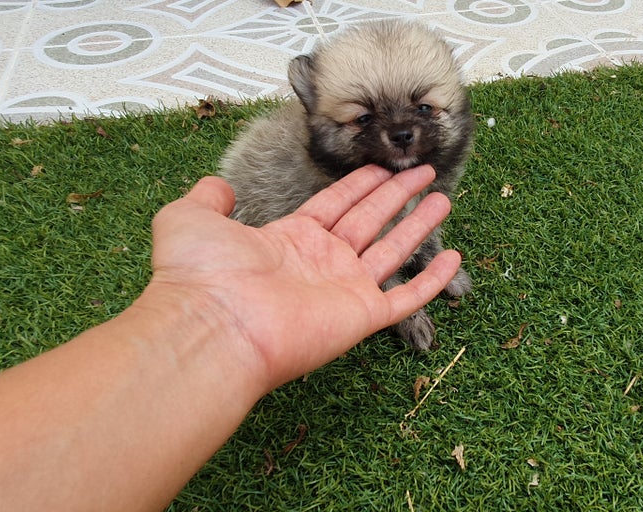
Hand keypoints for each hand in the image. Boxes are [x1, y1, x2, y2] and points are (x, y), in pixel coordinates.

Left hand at [146, 164, 460, 391]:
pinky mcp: (362, 316)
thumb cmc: (200, 276)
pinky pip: (407, 297)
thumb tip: (217, 185)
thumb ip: (207, 197)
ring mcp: (344, 290)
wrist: (214, 327)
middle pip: (369, 220)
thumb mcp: (189, 218)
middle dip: (397, 194)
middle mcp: (321, 263)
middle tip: (424, 171)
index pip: (334, 205)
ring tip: (443, 198)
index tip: (384, 166)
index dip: (360, 184)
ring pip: (393, 250)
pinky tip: (453, 258)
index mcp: (289, 240)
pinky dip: (433, 280)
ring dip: (419, 224)